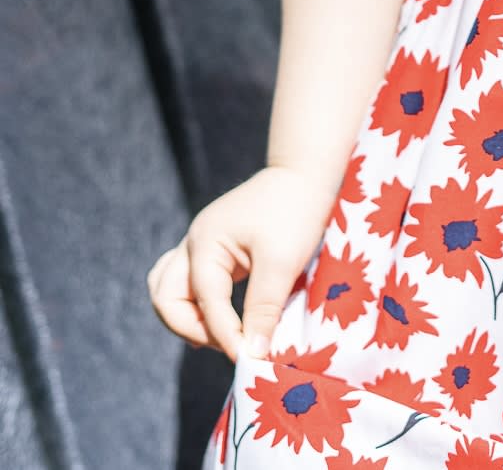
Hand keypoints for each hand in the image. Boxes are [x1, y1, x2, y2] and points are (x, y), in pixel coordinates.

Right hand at [146, 165, 332, 361]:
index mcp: (205, 243)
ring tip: (217, 338)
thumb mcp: (282, 261)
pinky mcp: (215, 247)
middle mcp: (194, 242)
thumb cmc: (297, 210)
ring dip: (186, 317)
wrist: (306, 172)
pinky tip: (219, 321)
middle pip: (166, 298)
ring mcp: (201, 243)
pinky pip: (189, 282)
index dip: (225, 336)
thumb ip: (264, 308)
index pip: (206, 303)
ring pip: (169, 289)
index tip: (248, 360)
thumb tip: (253, 355)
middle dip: (191, 328)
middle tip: (228, 346)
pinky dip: (197, 304)